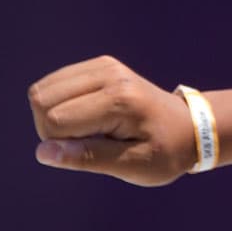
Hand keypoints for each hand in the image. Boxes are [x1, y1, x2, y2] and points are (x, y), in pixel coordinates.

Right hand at [29, 57, 199, 185]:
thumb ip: (88, 158)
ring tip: (89, 129)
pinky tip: (87, 115)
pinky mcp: (98, 65)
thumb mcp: (134, 165)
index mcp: (119, 100)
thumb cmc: (166, 152)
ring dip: (54, 115)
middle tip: (89, 142)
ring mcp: (103, 66)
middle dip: (52, 129)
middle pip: (41, 100)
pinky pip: (54, 83)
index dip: (60, 144)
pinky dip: (60, 103)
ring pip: (41, 90)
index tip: (91, 152)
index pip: (55, 120)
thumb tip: (43, 152)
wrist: (190, 127)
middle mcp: (109, 75)